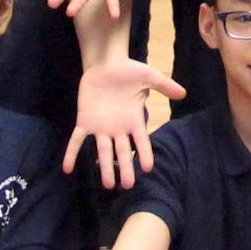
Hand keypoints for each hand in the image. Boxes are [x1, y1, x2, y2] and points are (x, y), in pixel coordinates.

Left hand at [66, 55, 179, 191]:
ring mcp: (100, 127)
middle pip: (122, 152)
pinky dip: (71, 154)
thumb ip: (164, 85)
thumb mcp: (149, 76)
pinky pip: (77, 140)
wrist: (105, 63)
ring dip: (105, 167)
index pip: (141, 141)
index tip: (148, 168)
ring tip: (108, 185)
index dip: (144, 154)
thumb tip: (183, 93)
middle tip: (128, 185)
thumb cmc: (128, 70)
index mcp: (133, 120)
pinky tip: (67, 169)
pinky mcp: (85, 121)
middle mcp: (118, 129)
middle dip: (125, 168)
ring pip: (102, 151)